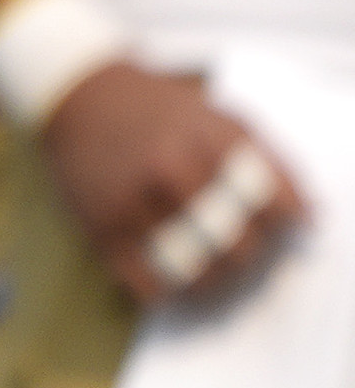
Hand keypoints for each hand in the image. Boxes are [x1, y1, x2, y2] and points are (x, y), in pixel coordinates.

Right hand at [48, 62, 307, 305]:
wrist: (79, 94)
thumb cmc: (162, 112)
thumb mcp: (221, 117)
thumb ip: (270, 162)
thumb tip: (309, 218)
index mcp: (207, 140)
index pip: (270, 203)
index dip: (284, 225)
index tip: (282, 228)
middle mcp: (169, 169)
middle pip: (238, 246)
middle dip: (251, 259)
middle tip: (245, 255)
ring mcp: (132, 202)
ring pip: (196, 274)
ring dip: (216, 285)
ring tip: (216, 276)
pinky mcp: (100, 228)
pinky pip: (148, 285)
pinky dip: (169, 292)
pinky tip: (173, 277)